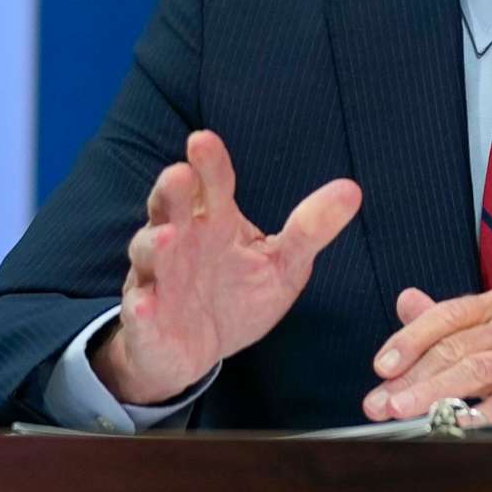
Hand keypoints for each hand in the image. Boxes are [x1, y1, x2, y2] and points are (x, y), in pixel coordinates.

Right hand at [92, 130, 360, 404]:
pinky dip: (140, 310)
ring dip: (156, 245)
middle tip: (179, 175)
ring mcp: (157, 279)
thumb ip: (311, 228)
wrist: (197, 351)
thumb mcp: (283, 265)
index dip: (208, 162)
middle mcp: (180, 240)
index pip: (212, 183)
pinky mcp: (145, 321)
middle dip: (172, 191)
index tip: (204, 140)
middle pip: (171, 207)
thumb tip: (353, 189)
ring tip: (170, 237)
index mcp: (214, 220)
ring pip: (149, 254)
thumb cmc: (237, 296)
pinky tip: (144, 305)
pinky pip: (138, 314)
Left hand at [361, 286, 491, 425]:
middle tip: (379, 403)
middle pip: (457, 345)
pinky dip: (478, 414)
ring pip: (477, 370)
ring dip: (433, 394)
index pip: (448, 314)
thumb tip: (406, 301)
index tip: (381, 367)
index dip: (409, 340)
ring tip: (402, 413)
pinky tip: (452, 425)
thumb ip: (453, 320)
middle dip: (411, 377)